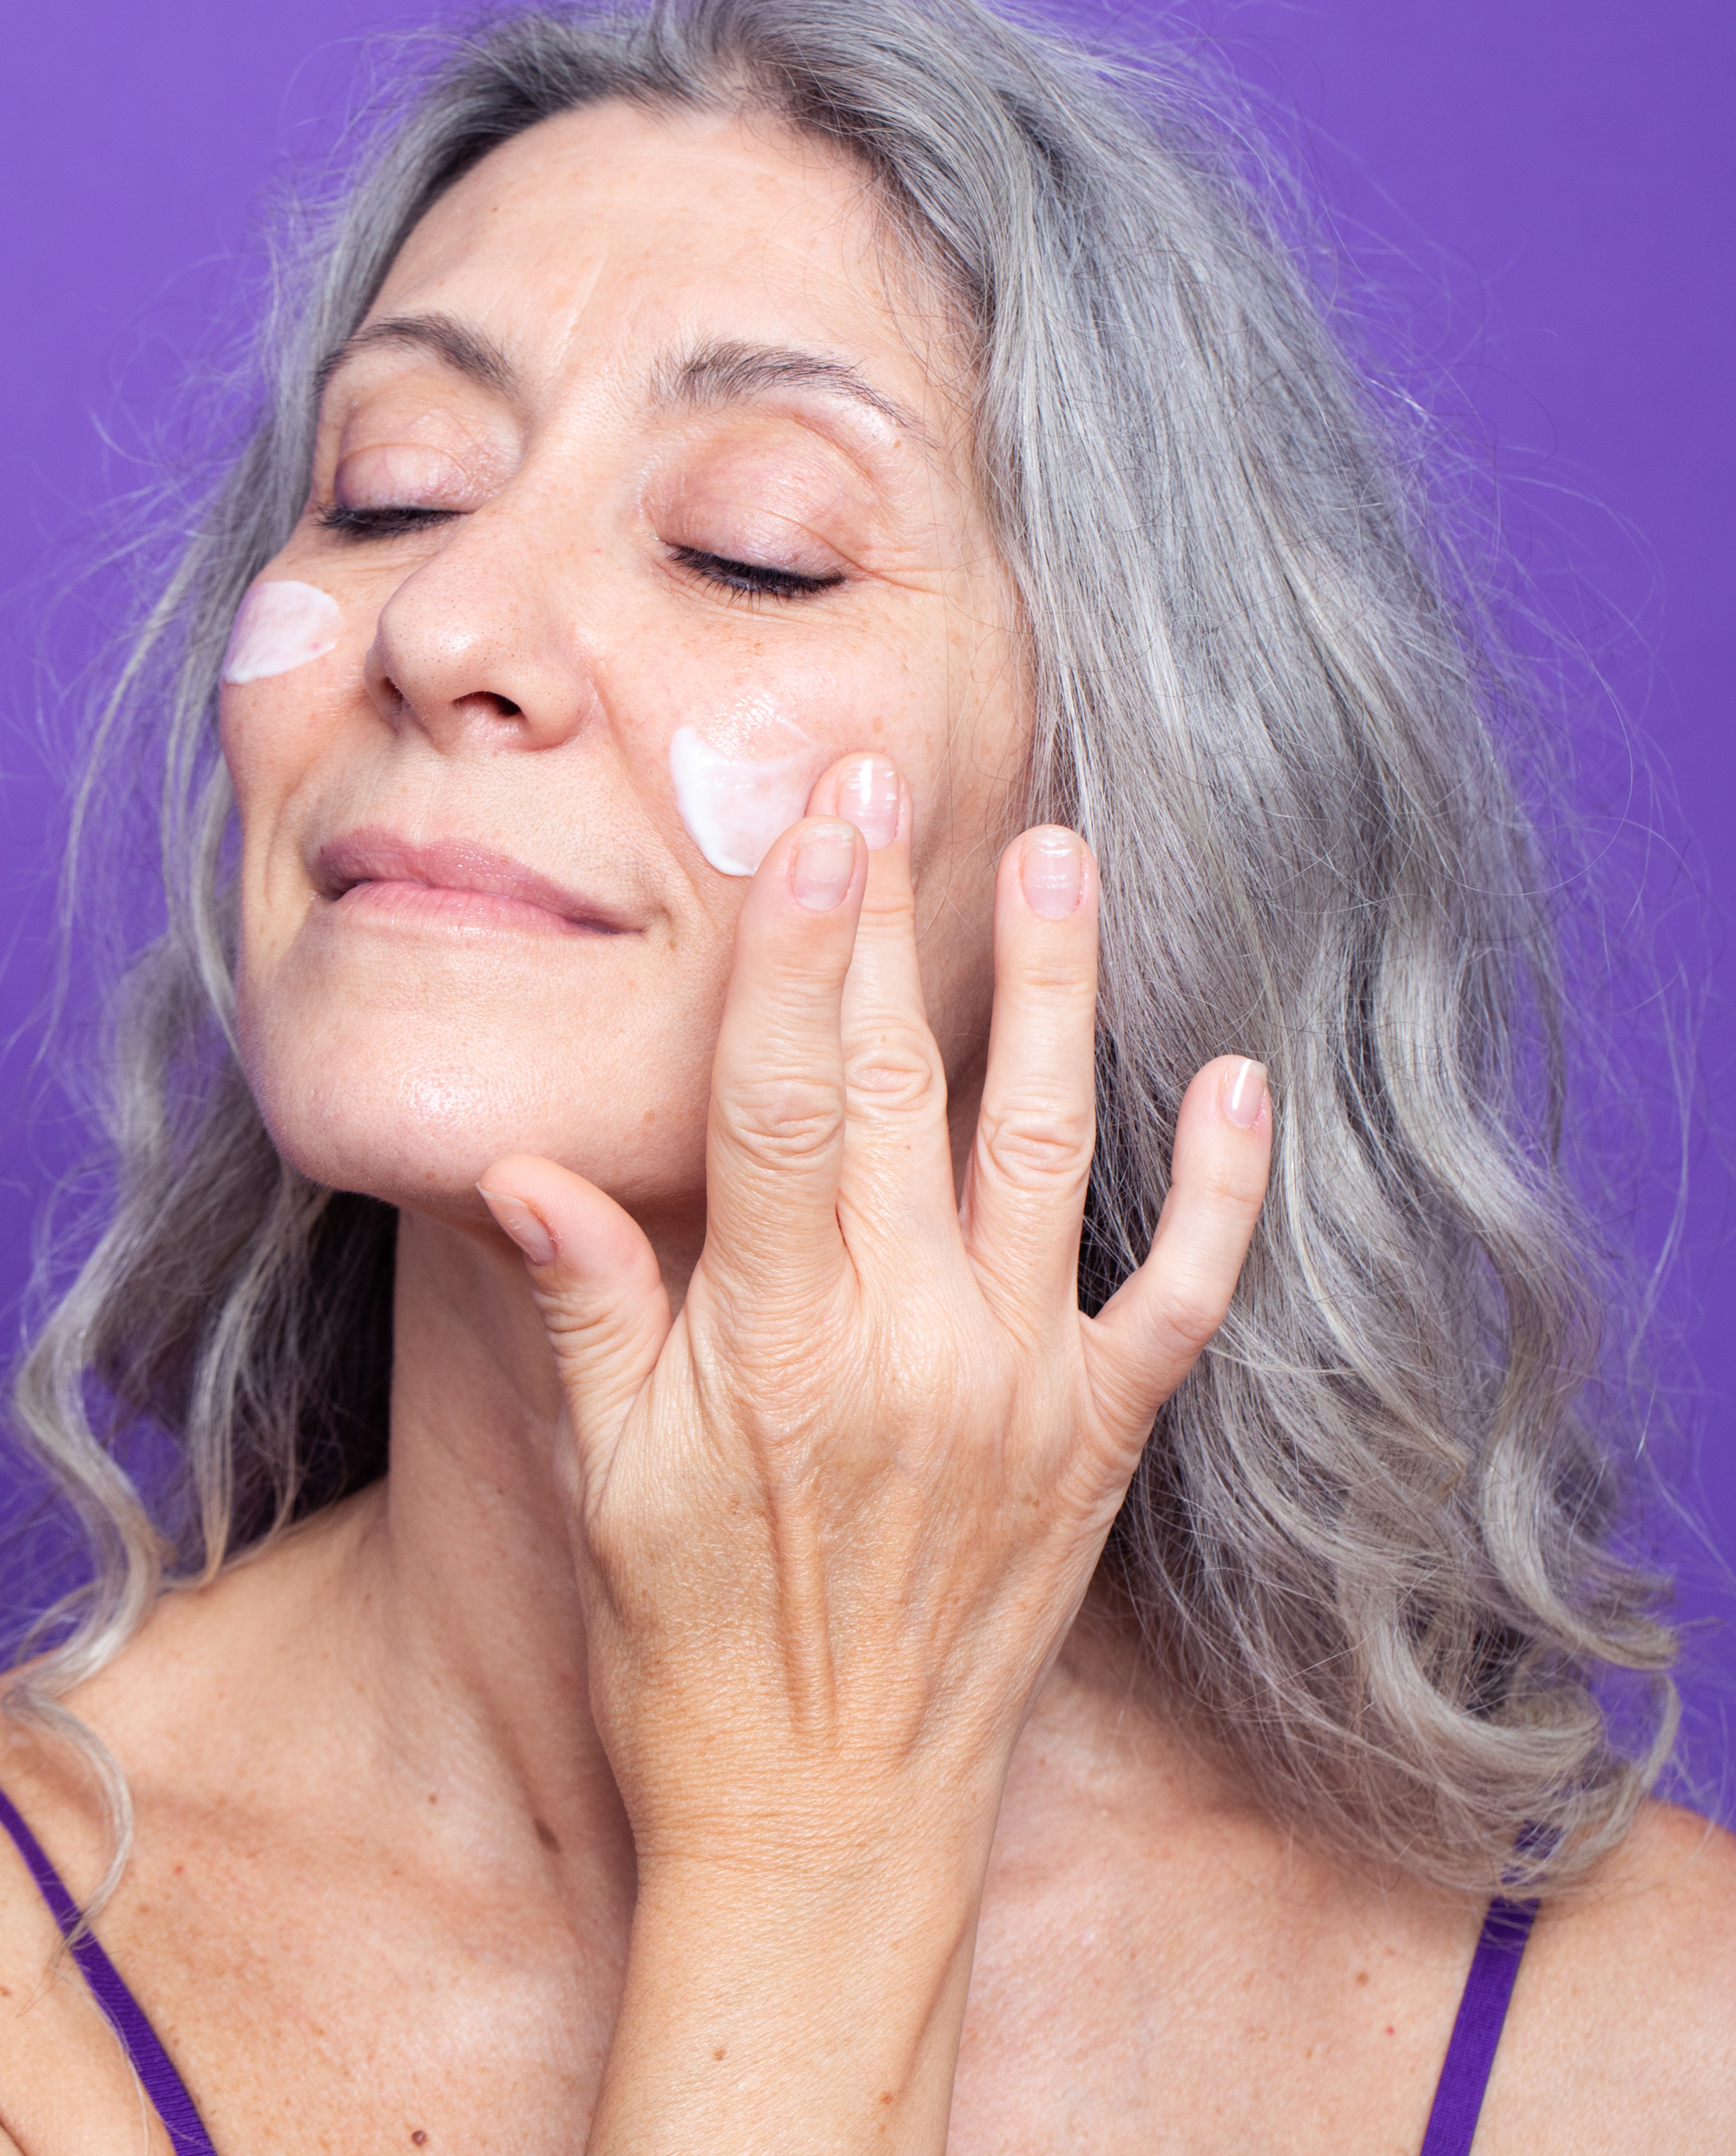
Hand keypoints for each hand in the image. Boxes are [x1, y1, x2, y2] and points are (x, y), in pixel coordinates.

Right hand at [478, 755, 1270, 2146]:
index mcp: (775, 1341)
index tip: (811, 825)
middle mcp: (913, 1344)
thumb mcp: (603, 1479)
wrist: (827, 1825)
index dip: (795, 951)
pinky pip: (1183, 1296)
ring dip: (1060, 994)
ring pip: (1050, 1150)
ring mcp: (1023, 1388)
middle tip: (893, 779)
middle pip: (903, 1090)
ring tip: (1065, 852)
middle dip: (894, 924)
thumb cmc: (689, 1649)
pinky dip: (1224, 1191)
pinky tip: (1243, 1081)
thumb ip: (585, 1306)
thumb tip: (528, 1165)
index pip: (782, 1101)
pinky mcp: (1100, 1440)